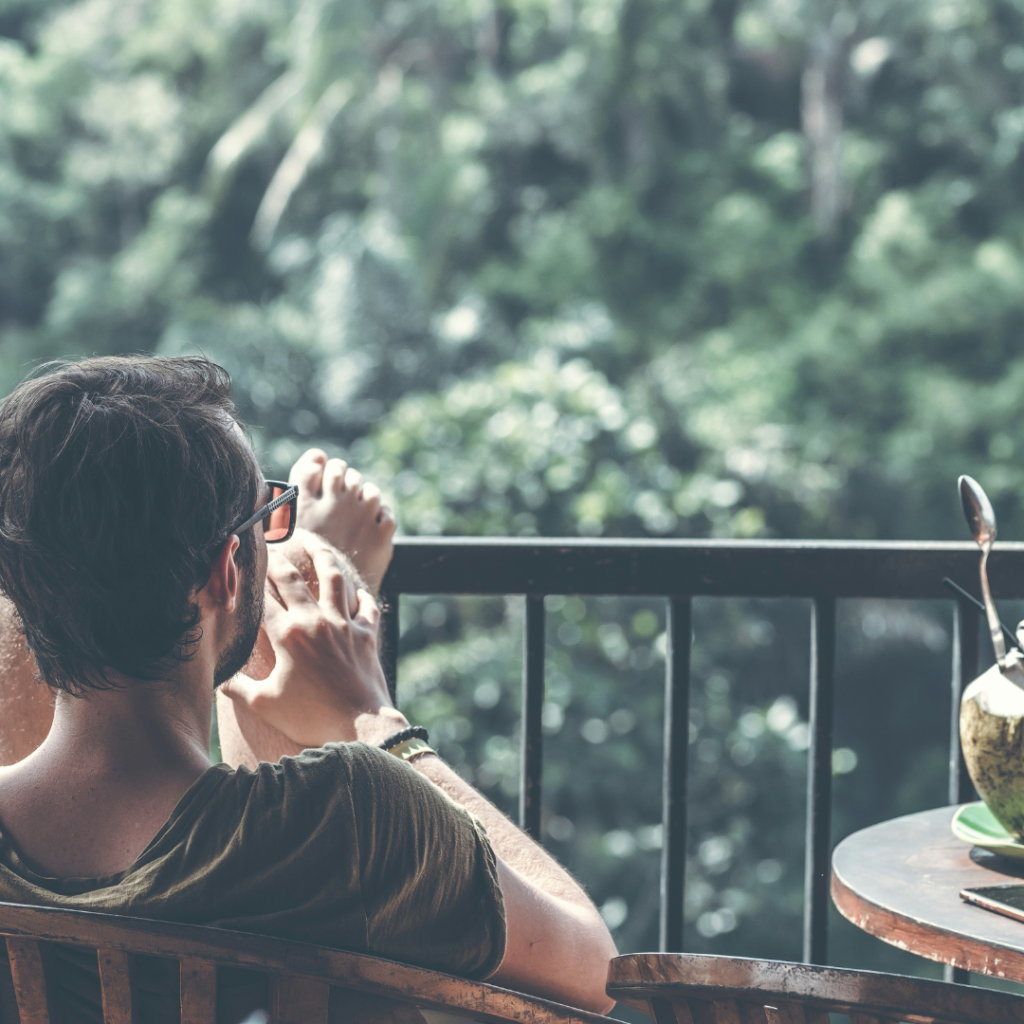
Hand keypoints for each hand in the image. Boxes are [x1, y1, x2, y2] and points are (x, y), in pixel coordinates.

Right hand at [220, 545, 406, 747]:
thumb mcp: (264, 705)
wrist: (360, 724)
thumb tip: (219, 678)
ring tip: (314, 543)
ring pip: (333, 578)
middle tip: (268, 546)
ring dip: (322, 557)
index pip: (262, 598)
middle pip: (292, 579)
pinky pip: (367, 606)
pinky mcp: (367, 634)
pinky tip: (357, 591)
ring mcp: (344, 624)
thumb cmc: (310, 717)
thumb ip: (238, 687)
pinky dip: (362, 596)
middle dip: (276, 560)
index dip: (249, 581)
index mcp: (287, 635)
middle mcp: (315, 621)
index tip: (240, 567)